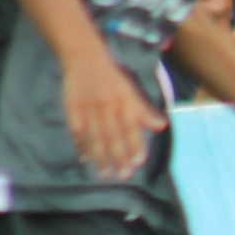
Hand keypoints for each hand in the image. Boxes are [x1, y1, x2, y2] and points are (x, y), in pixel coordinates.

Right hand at [62, 48, 164, 179]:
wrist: (84, 58)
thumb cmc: (111, 77)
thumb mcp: (131, 91)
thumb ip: (144, 111)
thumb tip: (161, 127)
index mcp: (125, 100)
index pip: (132, 127)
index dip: (136, 145)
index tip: (139, 162)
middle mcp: (108, 104)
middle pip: (114, 136)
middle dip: (119, 157)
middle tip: (123, 176)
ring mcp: (89, 106)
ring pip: (96, 136)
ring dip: (100, 157)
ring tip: (104, 174)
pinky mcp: (72, 107)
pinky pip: (77, 130)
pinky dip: (81, 145)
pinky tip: (85, 158)